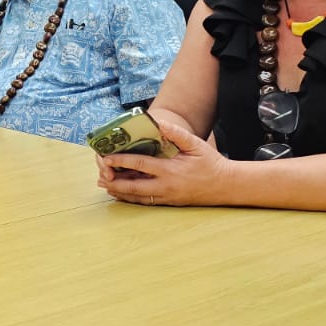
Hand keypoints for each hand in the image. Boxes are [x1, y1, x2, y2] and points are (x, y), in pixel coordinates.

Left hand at [93, 118, 228, 206]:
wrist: (226, 186)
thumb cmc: (210, 163)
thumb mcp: (195, 144)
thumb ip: (176, 133)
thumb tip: (158, 122)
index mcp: (170, 170)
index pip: (140, 165)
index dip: (121, 161)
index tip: (106, 157)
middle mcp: (165, 186)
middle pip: (133, 186)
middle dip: (114, 180)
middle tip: (99, 175)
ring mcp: (166, 197)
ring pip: (137, 197)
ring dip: (119, 191)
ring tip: (104, 184)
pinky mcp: (168, 203)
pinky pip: (145, 203)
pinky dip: (130, 199)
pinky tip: (121, 195)